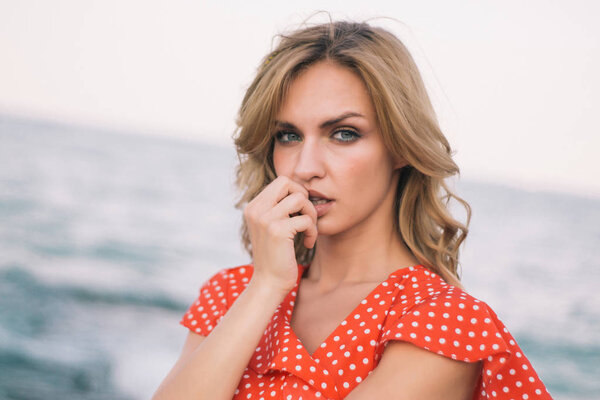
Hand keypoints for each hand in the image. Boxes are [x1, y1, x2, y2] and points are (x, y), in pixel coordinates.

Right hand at [243, 176, 317, 294]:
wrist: (268, 284)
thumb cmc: (275, 257)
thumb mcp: (271, 228)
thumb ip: (278, 209)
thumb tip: (301, 190)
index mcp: (253, 207)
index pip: (281, 182)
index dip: (296, 193)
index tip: (300, 212)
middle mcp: (256, 210)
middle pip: (288, 183)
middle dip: (304, 198)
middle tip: (306, 217)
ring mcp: (265, 219)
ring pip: (300, 199)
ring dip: (311, 215)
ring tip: (308, 231)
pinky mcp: (277, 231)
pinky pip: (306, 220)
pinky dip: (312, 231)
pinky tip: (308, 243)